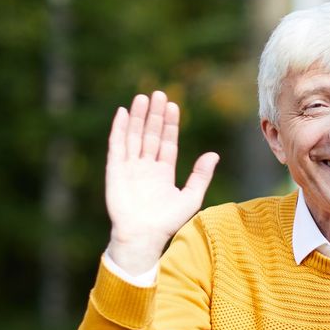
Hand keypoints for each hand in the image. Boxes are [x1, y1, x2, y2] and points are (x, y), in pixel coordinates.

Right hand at [104, 90, 219, 273]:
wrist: (144, 236)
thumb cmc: (167, 222)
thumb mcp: (191, 197)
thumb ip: (201, 175)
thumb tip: (213, 154)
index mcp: (163, 172)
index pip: (167, 142)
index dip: (170, 124)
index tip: (174, 106)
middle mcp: (146, 166)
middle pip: (151, 134)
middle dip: (155, 115)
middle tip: (160, 93)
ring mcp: (130, 167)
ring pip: (135, 135)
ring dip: (139, 117)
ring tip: (144, 97)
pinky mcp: (115, 170)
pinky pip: (117, 145)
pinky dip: (120, 129)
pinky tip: (123, 113)